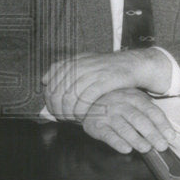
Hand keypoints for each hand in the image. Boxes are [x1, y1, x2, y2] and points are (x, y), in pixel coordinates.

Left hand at [43, 49, 171, 120]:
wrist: (135, 64)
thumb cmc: (109, 68)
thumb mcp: (86, 62)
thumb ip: (65, 70)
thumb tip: (44, 79)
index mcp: (74, 61)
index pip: (50, 81)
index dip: (49, 98)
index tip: (55, 109)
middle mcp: (81, 65)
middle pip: (57, 91)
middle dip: (57, 108)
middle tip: (63, 118)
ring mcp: (93, 72)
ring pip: (69, 96)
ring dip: (68, 111)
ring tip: (72, 118)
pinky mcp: (105, 80)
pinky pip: (85, 99)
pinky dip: (81, 110)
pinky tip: (84, 116)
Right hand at [82, 89, 176, 153]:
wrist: (89, 100)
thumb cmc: (119, 103)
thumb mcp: (134, 101)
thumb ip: (148, 112)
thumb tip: (166, 130)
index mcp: (135, 98)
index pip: (152, 111)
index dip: (163, 124)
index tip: (171, 137)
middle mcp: (122, 105)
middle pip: (140, 120)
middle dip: (152, 134)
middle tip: (162, 146)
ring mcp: (109, 115)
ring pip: (125, 128)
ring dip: (136, 139)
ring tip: (147, 149)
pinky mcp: (97, 125)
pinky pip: (108, 135)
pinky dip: (117, 142)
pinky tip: (126, 150)